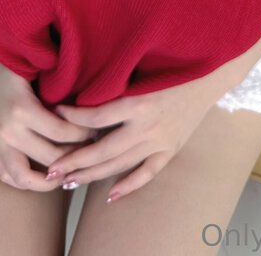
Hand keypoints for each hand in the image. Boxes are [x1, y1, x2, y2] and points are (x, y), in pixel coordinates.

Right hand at [0, 54, 97, 190]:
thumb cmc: (21, 65)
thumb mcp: (42, 70)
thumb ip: (62, 89)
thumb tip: (93, 106)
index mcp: (21, 109)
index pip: (60, 132)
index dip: (82, 134)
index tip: (95, 130)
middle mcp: (7, 130)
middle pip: (49, 156)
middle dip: (74, 156)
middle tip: (89, 151)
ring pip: (25, 177)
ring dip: (50, 180)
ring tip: (69, 172)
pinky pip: (7, 177)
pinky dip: (26, 182)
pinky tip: (45, 177)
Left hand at [44, 71, 223, 201]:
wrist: (209, 75)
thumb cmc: (172, 65)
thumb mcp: (142, 68)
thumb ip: (117, 79)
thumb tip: (84, 85)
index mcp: (138, 102)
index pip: (97, 117)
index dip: (74, 118)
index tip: (55, 115)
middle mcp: (148, 126)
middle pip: (103, 149)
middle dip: (75, 161)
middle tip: (51, 170)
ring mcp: (160, 141)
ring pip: (120, 164)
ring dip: (93, 175)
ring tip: (69, 182)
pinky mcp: (171, 149)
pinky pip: (147, 173)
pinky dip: (129, 185)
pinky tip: (110, 195)